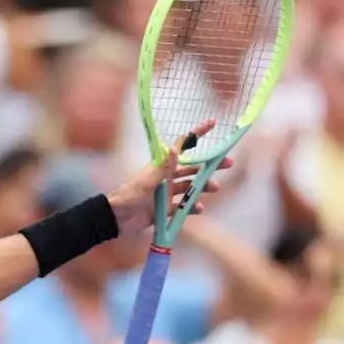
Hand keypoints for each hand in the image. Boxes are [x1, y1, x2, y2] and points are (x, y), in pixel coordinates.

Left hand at [105, 119, 230, 236]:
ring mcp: (166, 194)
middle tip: (227, 163)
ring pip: (189, 188)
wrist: (115, 219)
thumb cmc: (128, 197)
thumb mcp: (146, 181)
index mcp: (161, 167)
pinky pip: (182, 207)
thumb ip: (163, 168)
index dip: (196, 135)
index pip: (181, 147)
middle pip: (191, 169)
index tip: (211, 124)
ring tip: (215, 188)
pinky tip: (199, 208)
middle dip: (209, 165)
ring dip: (203, 187)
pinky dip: (191, 207)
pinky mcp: (165, 210)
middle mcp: (165, 178)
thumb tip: (175, 147)